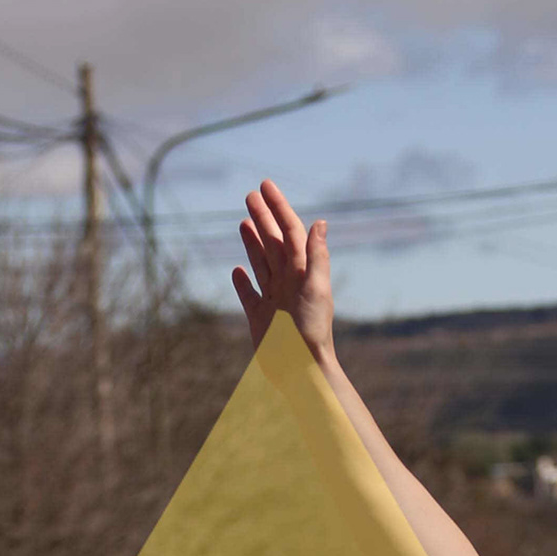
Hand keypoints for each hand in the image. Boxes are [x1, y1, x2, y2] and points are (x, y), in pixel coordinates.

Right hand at [233, 179, 334, 360]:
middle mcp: (288, 281)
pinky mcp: (260, 319)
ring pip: (260, 263)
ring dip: (252, 242)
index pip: (289, 231)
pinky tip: (237, 271)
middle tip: (250, 195)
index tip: (265, 186)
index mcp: (302, 271)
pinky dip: (243, 282)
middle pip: (272, 242)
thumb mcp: (316, 289)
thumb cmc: (310, 331)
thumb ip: (316, 256)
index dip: (278, 207)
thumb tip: (320, 222)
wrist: (300, 369)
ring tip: (243, 222)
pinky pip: (249, 295)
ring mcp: (273, 299)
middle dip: (263, 217)